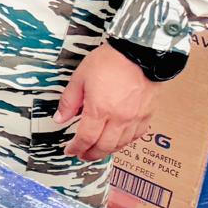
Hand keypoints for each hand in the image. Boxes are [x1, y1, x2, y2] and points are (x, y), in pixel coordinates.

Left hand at [56, 44, 157, 162]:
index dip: (76, 148)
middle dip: (91, 154)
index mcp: (99, 109)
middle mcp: (119, 118)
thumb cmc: (109, 62)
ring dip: (107, 150)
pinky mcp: (147, 114)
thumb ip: (69, 101)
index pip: (86, 138)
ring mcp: (135, 117)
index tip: (70, 150)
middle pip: (104, 146)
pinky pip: (136, 135)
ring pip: (121, 144)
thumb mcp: (80, 78)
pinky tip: (118, 140)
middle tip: (82, 155)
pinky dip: (125, 142)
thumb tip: (60, 119)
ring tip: (98, 150)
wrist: (140, 52)